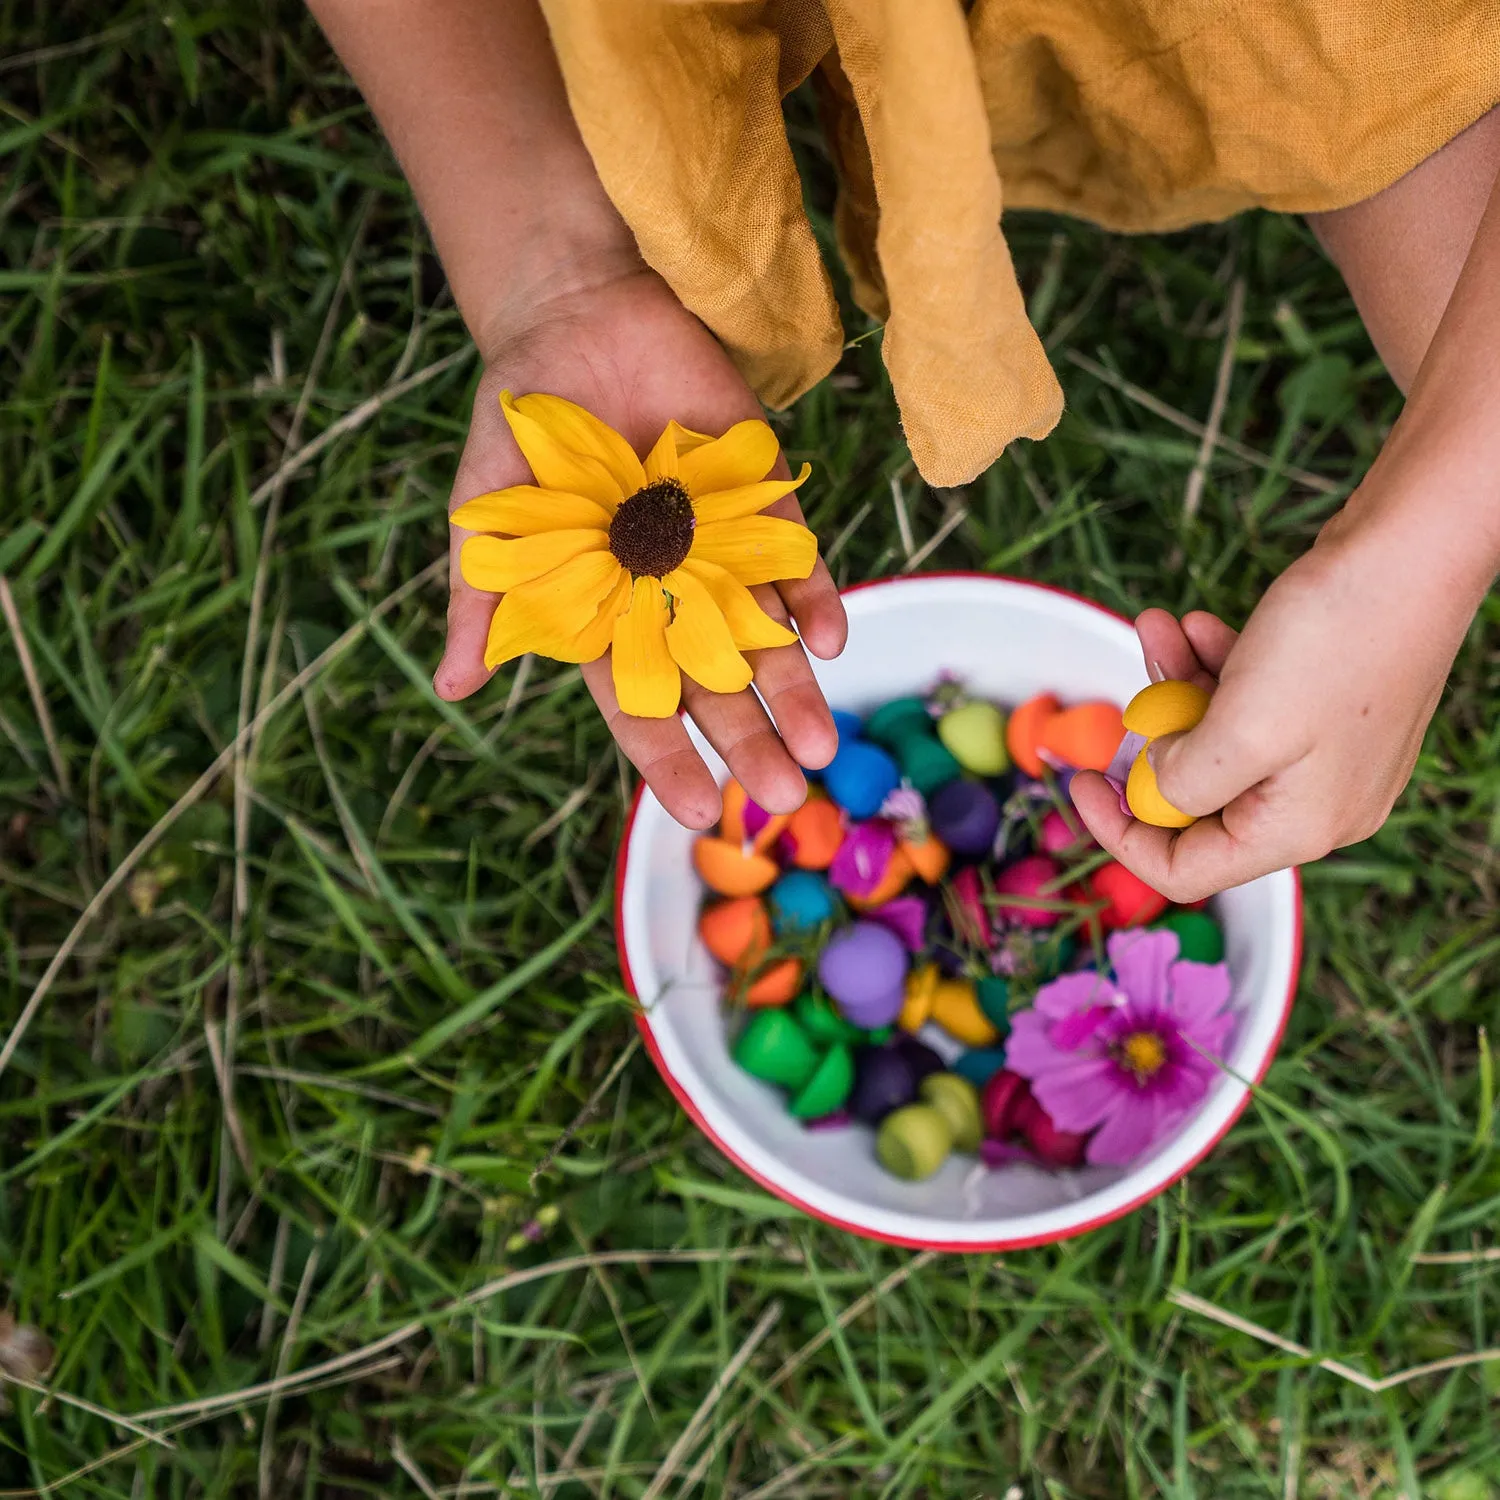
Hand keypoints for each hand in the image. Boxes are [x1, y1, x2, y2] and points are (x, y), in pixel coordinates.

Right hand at [435, 264, 846, 828]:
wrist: (575, 319)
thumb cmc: (522, 430)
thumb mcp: (490, 520)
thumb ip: (482, 601)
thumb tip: (454, 690)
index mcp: (608, 613)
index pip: (639, 700)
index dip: (669, 758)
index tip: (700, 811)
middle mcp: (671, 593)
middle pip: (715, 682)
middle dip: (748, 739)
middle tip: (782, 794)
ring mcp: (719, 548)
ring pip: (765, 634)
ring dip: (794, 690)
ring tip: (821, 748)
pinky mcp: (760, 497)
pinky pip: (794, 557)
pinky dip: (812, 595)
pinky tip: (828, 639)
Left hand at [1069, 519, 1471, 899]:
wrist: (1416, 548)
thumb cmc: (1337, 639)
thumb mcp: (1240, 728)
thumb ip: (1183, 780)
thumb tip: (1154, 785)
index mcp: (1298, 827)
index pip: (1185, 869)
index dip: (1120, 832)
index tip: (1079, 780)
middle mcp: (1315, 803)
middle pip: (1196, 802)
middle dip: (1152, 741)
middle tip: (1128, 693)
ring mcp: (1322, 753)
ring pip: (1215, 739)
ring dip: (1174, 687)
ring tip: (1158, 629)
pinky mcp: (1323, 705)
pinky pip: (1245, 702)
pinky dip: (1211, 667)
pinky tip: (1198, 624)